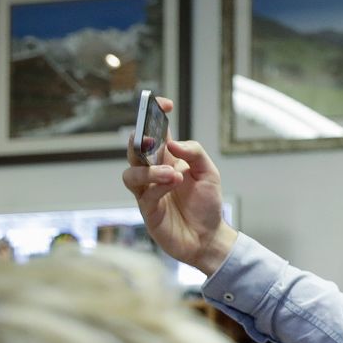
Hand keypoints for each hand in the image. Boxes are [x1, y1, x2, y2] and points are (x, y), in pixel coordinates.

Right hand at [120, 97, 236, 274]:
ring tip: (172, 173)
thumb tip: (172, 142)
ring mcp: (148, 192)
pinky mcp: (148, 211)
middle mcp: (154, 173)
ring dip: (150, 170)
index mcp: (168, 159)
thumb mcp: (210, 174)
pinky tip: (173, 183)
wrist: (209, 238)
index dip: (155, 115)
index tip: (165, 104)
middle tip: (153, 138)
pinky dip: (158, 186)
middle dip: (140, 139)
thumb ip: (195, 153)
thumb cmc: (207, 205)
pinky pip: (145, 195)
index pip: (156, 132)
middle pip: (135, 149)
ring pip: (132, 173)